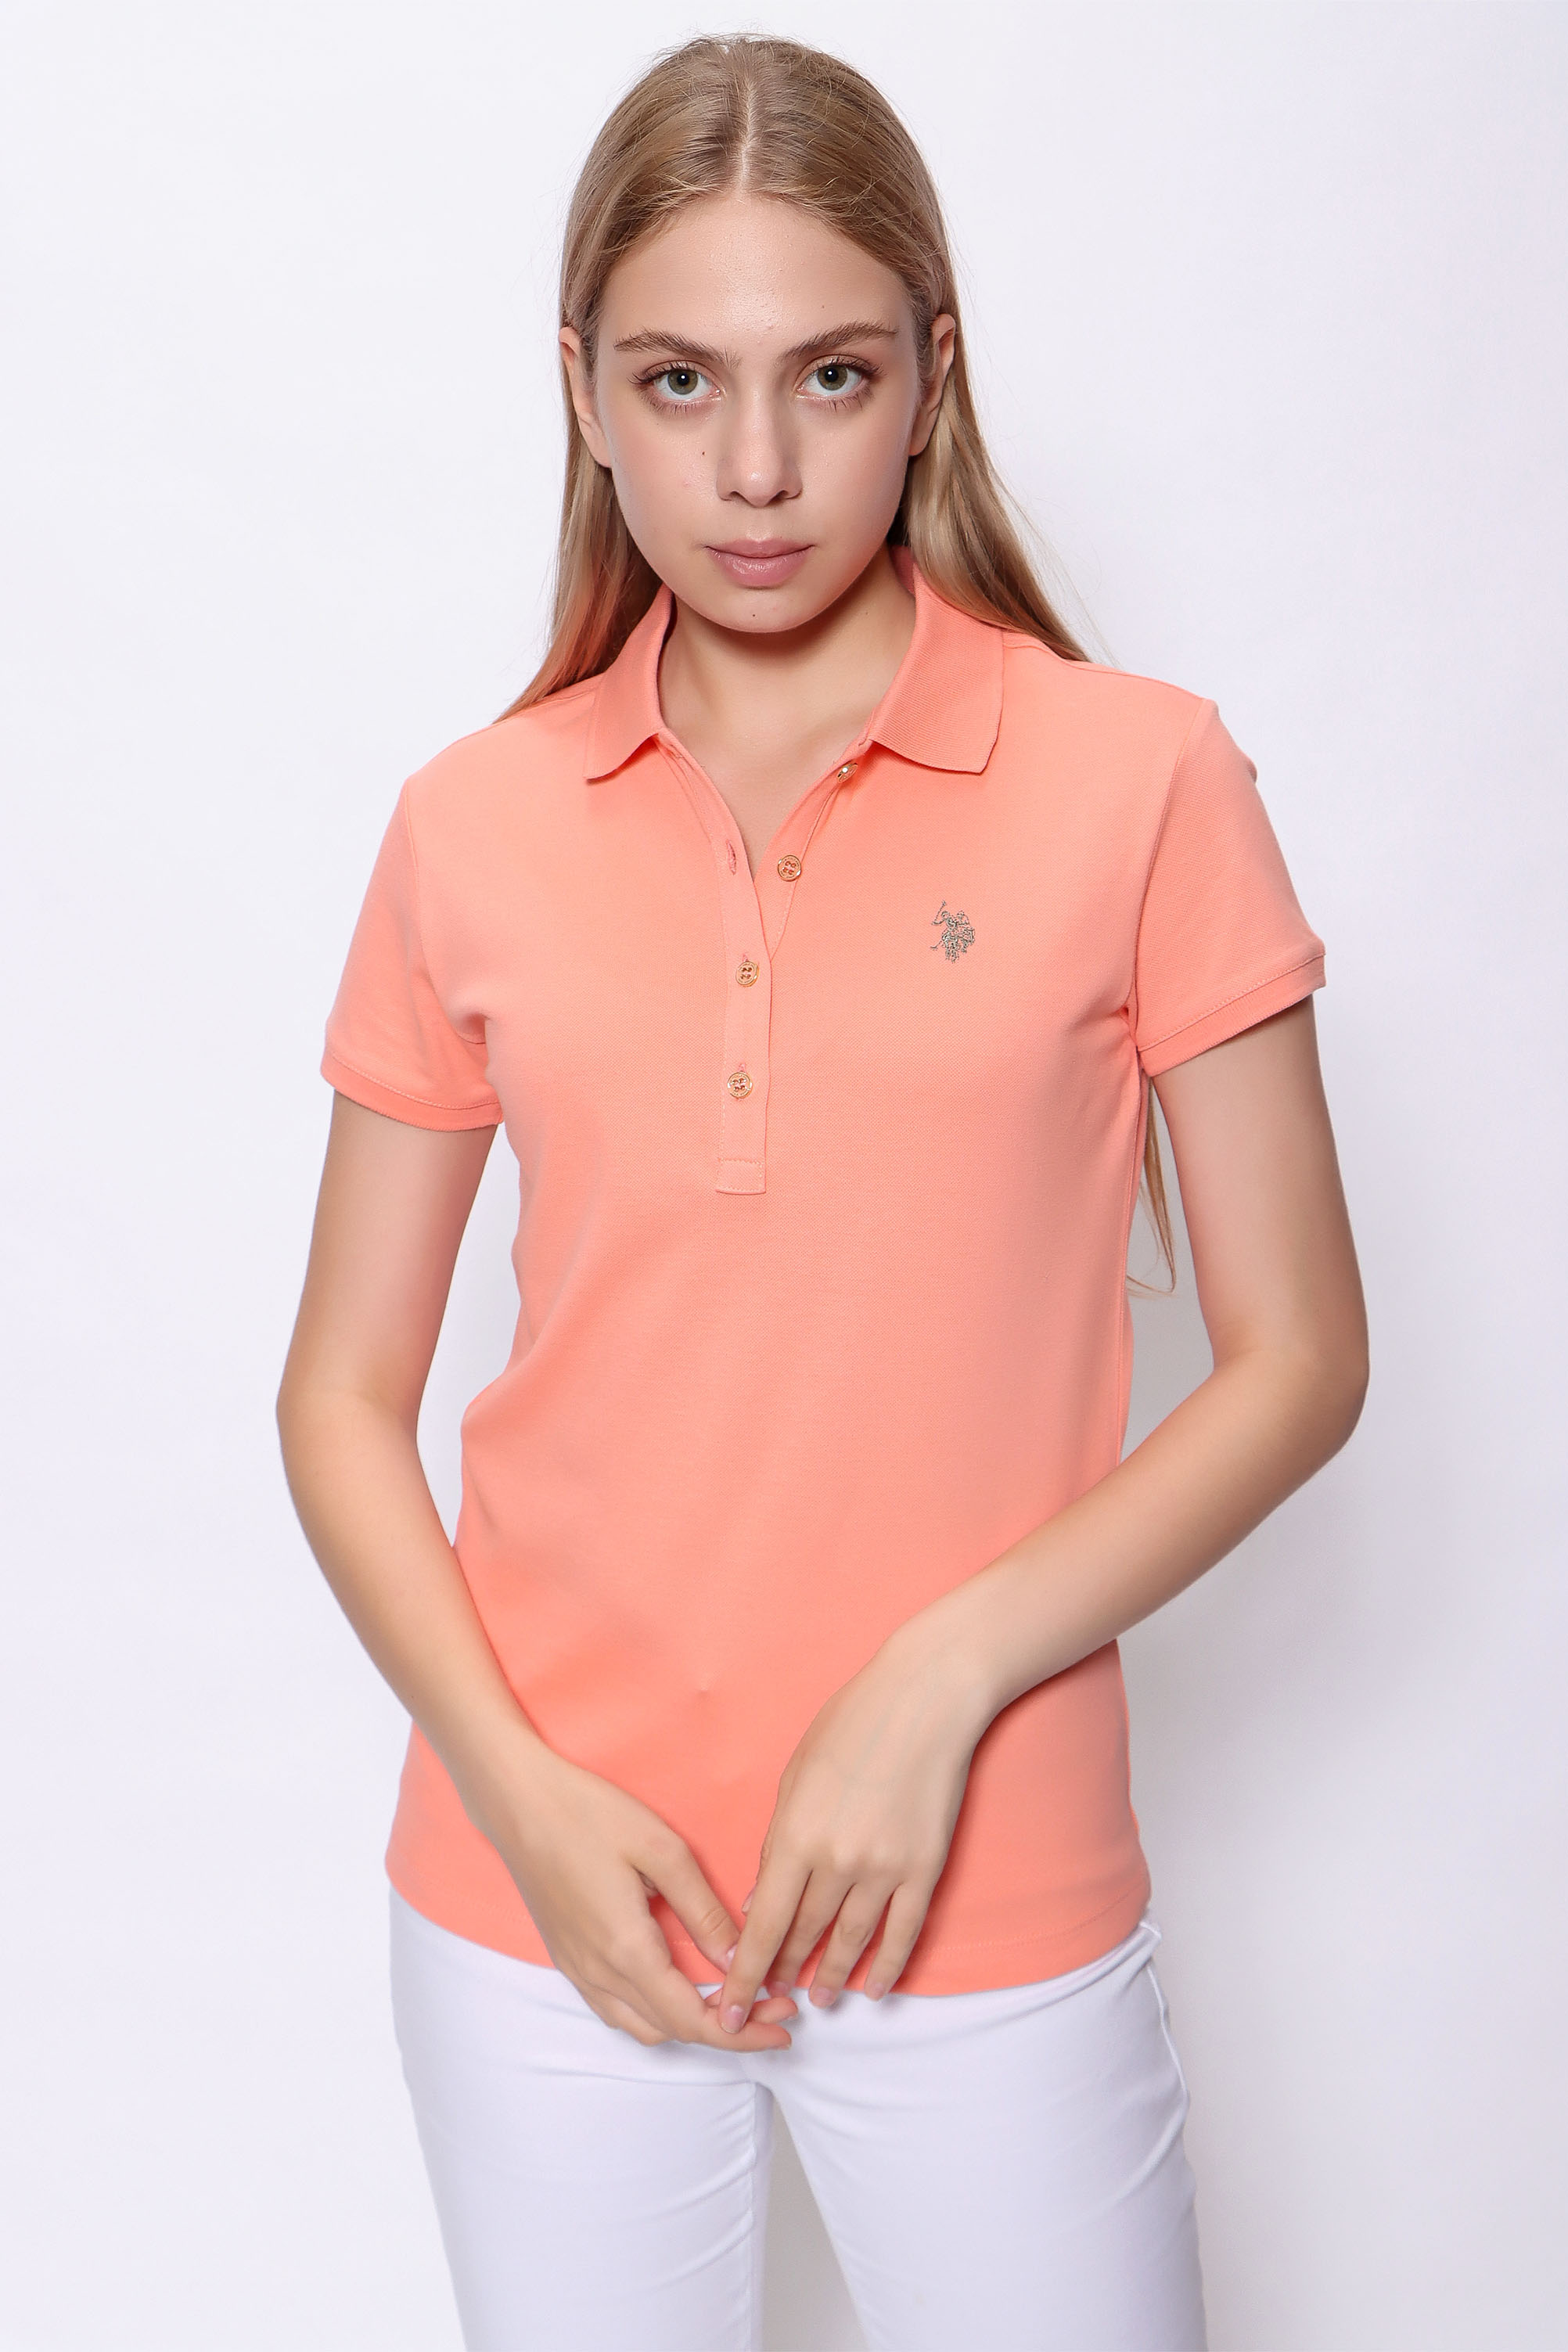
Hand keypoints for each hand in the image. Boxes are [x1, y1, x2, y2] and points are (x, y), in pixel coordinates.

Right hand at [488, 1744, 798, 2049]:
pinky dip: (656, 2013)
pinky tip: (680, 1986)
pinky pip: (616, 2009)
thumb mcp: (661, 1850)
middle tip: (774, 2005)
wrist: (518, 1802)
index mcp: (626, 1950)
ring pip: (642, 2026)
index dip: (745, 2033)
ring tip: (733, 1998)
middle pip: (673, 2030)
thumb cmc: (589, 1814)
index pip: (694, 2020)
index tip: (785, 2026)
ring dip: (690, 2025)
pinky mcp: (566, 1958)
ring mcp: (577, 1970)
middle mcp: (598, 1974)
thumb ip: (702, 1911)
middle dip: (730, 2030)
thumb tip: (739, 1960)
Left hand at [714, 1632, 990, 2028]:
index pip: (764, 1924)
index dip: (744, 1972)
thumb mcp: (795, 1777)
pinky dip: (888, 1964)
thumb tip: (763, 1904)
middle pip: (804, 1935)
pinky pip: (903, 1931)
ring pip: (852, 1940)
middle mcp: (838, 1862)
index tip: (727, 2009)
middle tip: (767, 1999)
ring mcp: (885, 1868)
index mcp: (796, 1836)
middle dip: (781, 1972)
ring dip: (832, 1974)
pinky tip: (875, 1987)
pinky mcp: (924, 1867)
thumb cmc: (851, 1726)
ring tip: (820, 1997)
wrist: (924, 1700)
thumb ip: (776, 1844)